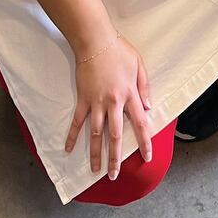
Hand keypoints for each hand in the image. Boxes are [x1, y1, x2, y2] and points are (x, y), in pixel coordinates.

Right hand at [65, 34, 151, 179]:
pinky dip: (72, 135)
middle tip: (114, 175)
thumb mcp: (139, 65)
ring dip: (95, 153)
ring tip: (95, 171)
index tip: (147, 158)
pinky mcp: (83, 99)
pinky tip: (68, 149)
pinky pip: (77, 121)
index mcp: (129, 95)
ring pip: (96, 134)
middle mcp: (114, 102)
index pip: (140, 123)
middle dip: (116, 158)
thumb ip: (144, 87)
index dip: (144, 142)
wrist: (96, 41)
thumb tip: (149, 107)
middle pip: (116, 136)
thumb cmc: (119, 51)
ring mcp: (96, 102)